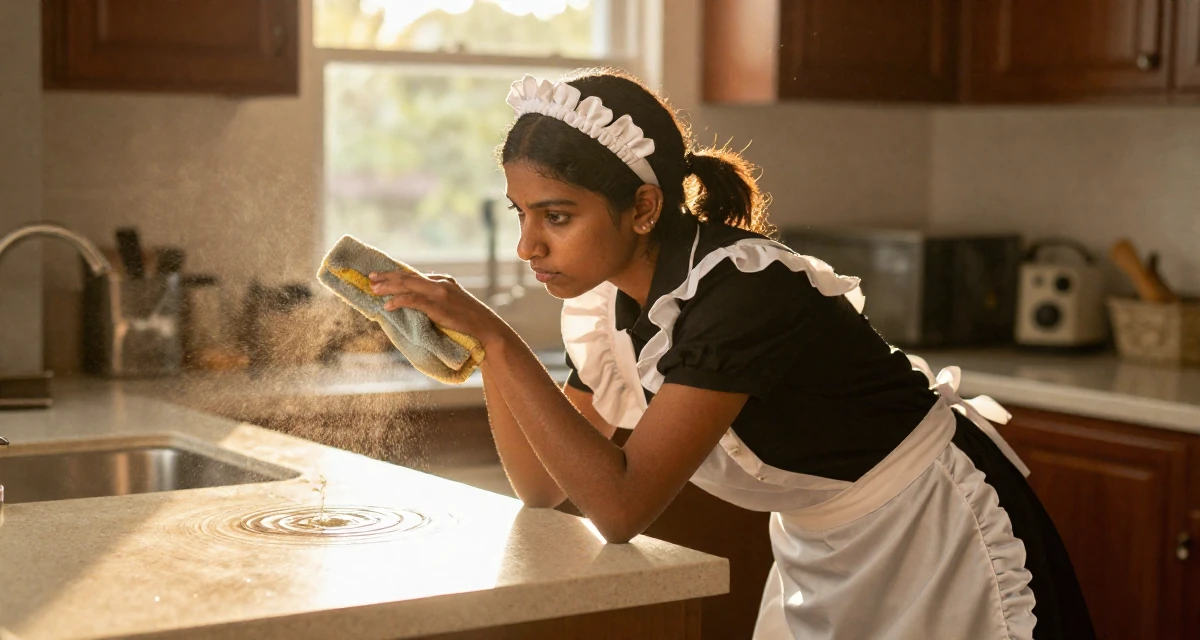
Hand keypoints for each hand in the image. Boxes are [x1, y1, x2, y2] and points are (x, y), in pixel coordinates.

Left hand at [368, 270, 509, 348]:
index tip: (382, 276)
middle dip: (387, 277)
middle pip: (408, 277)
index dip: (396, 275)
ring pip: (408, 285)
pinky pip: (414, 300)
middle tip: (371, 278)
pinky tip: (388, 305)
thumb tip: (418, 306)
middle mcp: (440, 283)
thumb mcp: (454, 305)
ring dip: (388, 287)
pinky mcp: (438, 306)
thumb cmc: (471, 322)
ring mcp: (439, 293)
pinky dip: (399, 301)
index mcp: (444, 281)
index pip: (415, 275)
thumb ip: (437, 301)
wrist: (488, 329)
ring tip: (374, 290)